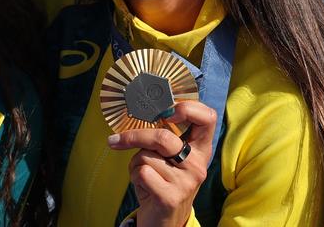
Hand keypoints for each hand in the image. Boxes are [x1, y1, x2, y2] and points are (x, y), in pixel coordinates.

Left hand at [108, 101, 216, 226]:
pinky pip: (142, 172)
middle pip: (163, 137)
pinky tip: (144, 187)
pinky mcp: (170, 197)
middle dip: (135, 137)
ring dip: (136, 163)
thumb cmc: (162, 181)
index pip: (207, 117)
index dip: (188, 108)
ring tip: (145, 174)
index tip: (168, 112)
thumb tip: (140, 110)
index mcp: (200, 150)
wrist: (164, 221)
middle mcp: (198, 165)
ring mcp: (186, 182)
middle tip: (116, 140)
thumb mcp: (169, 158)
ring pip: (147, 155)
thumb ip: (164, 137)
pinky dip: (135, 176)